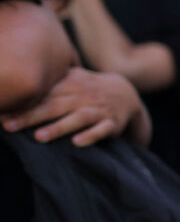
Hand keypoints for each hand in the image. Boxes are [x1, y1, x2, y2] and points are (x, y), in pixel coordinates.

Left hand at [1, 66, 149, 145]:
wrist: (126, 93)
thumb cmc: (88, 89)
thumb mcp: (71, 78)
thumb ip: (49, 81)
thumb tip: (15, 83)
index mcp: (70, 84)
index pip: (43, 94)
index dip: (22, 103)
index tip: (2, 112)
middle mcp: (83, 96)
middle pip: (54, 106)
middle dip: (31, 116)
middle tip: (9, 126)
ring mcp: (99, 110)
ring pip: (77, 118)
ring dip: (59, 127)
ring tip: (39, 137)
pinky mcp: (112, 123)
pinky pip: (102, 130)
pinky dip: (90, 136)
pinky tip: (76, 143)